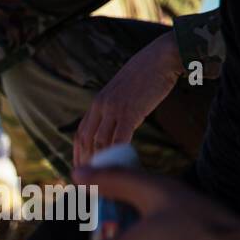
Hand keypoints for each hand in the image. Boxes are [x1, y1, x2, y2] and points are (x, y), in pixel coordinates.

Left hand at [74, 30, 182, 168]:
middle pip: (86, 141)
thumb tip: (114, 129)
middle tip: (89, 182)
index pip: (79, 134)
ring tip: (104, 178)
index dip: (77, 154)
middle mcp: (100, 106)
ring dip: (101, 162)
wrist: (161, 57)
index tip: (80, 170)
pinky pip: (119, 138)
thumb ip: (114, 110)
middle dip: (85, 163)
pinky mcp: (130, 111)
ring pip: (100, 142)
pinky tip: (121, 164)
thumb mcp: (122, 93)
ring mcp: (113, 108)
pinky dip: (117, 153)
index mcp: (97, 104)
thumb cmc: (146, 76)